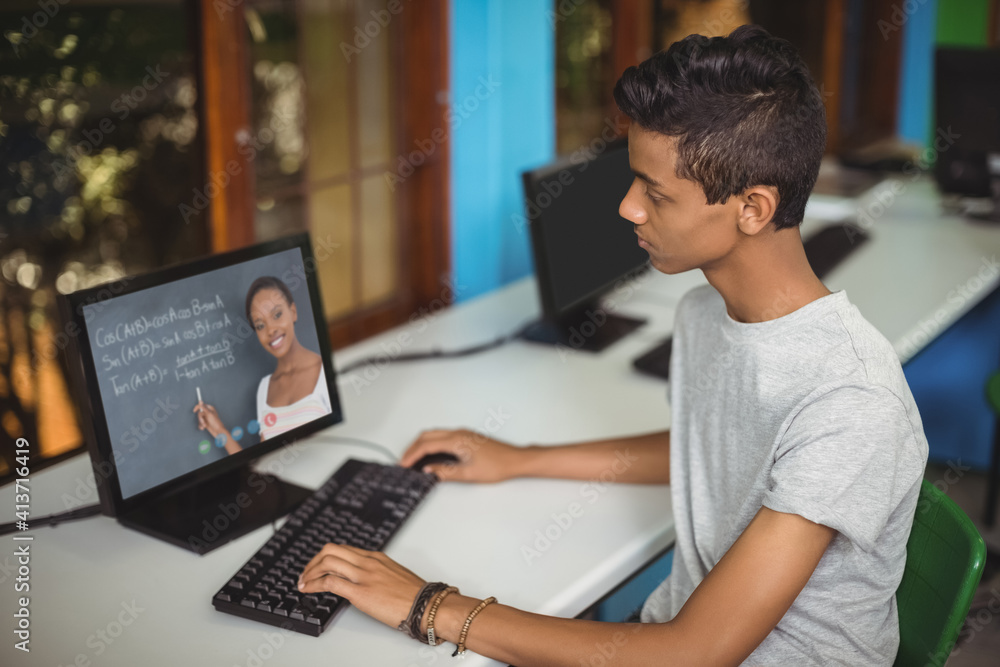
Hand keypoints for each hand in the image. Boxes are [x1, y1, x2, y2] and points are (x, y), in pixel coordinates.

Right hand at [193, 402, 224, 437]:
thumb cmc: (215, 422)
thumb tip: (200, 401)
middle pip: (199, 413)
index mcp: (210, 409)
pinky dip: (201, 426)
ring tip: (204, 426)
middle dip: (200, 419)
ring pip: (199, 419)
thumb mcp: (209, 414)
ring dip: (201, 423)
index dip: (197, 407)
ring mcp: (206, 418)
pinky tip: (203, 428)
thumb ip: (204, 407)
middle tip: (203, 422)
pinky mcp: (205, 423)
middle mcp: (208, 413)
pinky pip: (200, 423)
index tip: (194, 411)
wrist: (218, 431)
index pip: (201, 405)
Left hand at [297, 544, 424, 629]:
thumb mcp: (394, 576)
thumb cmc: (415, 595)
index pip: (343, 549)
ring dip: (309, 572)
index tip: (318, 567)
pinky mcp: (359, 592)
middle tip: (306, 573)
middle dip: (313, 561)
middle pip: (330, 550)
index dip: (325, 557)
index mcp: (376, 557)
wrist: (426, 605)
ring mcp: (363, 575)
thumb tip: (364, 582)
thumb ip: (377, 574)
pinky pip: (329, 582)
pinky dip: (313, 584)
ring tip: (303, 582)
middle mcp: (367, 562)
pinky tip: (307, 590)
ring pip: (327, 562)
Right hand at [400, 429, 524, 482]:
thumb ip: (445, 472)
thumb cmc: (498, 466)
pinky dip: (431, 444)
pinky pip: (442, 436)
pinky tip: (430, 456)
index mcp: (456, 440)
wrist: (515, 460)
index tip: (403, 465)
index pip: (426, 445)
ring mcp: (462, 433)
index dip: (412, 455)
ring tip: (414, 460)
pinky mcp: (466, 436)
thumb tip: (428, 471)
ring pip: (434, 434)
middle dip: (412, 448)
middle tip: (404, 462)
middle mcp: (458, 433)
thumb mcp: (468, 474)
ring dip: (421, 445)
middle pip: (426, 436)